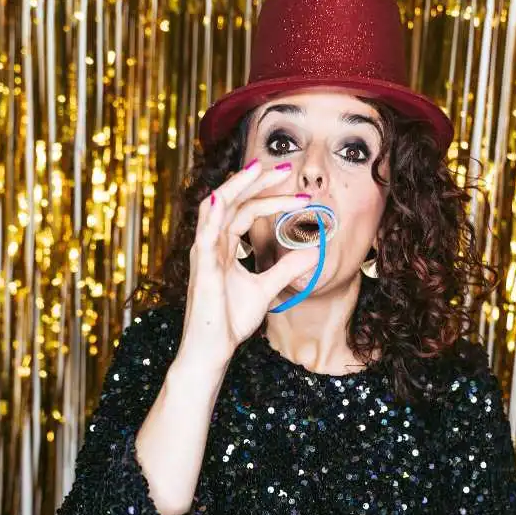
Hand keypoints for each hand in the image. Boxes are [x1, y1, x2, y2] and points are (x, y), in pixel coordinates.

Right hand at [177, 159, 321, 371]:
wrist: (213, 349)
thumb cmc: (229, 320)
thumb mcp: (266, 289)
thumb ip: (285, 269)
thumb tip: (312, 253)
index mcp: (223, 246)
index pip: (247, 210)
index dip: (271, 197)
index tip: (301, 194)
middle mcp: (211, 244)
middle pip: (233, 201)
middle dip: (257, 181)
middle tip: (284, 166)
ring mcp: (204, 254)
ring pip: (217, 208)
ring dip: (237, 187)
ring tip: (257, 168)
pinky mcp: (202, 269)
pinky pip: (204, 236)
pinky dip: (211, 216)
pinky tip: (219, 199)